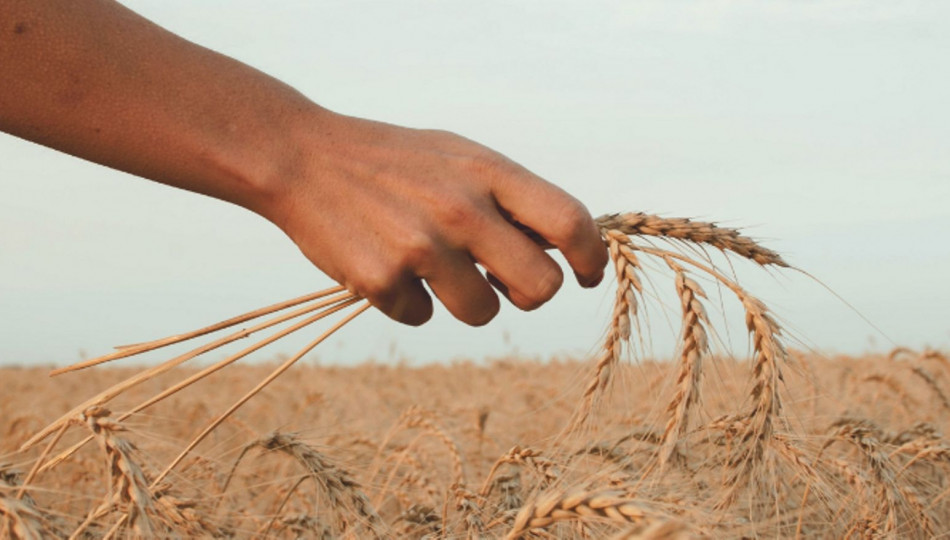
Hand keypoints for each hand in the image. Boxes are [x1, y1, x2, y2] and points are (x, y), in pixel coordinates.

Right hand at [258, 112, 607, 325]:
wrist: (302, 157)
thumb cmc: (393, 160)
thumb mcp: (457, 156)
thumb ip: (507, 197)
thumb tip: (557, 250)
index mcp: (487, 172)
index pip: (569, 221)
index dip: (591, 257)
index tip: (588, 275)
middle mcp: (461, 209)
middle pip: (540, 287)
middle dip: (528, 294)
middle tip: (504, 283)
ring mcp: (421, 248)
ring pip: (483, 313)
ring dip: (467, 302)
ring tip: (433, 268)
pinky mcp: (382, 281)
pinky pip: (422, 317)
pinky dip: (410, 302)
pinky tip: (386, 265)